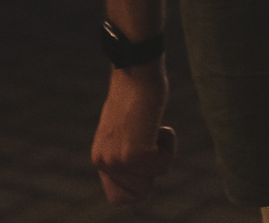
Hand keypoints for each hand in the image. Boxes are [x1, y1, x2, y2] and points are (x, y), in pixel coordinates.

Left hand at [92, 65, 177, 204]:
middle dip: (154, 169)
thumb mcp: (125, 131)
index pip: (118, 198)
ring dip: (163, 151)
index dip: (139, 186)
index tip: (146, 161)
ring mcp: (119, 159)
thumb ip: (126, 152)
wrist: (137, 70)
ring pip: (156, 175)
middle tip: (149, 140)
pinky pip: (165, 164)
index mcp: (99, 158)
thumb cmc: (137, 94)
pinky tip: (156, 122)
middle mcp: (104, 162)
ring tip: (151, 125)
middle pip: (141, 192)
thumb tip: (141, 178)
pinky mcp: (136, 153)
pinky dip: (169, 143)